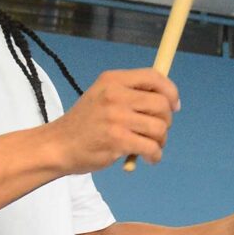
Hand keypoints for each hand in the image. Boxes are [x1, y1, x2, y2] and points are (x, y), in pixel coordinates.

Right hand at [52, 67, 177, 170]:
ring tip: (149, 146)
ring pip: (160, 128)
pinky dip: (155, 156)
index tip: (174, 106)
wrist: (59, 145)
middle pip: (162, 104)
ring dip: (161, 141)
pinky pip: (152, 148)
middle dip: (166, 121)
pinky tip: (147, 158)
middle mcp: (115, 95)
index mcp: (112, 80)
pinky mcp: (118, 140)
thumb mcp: (103, 96)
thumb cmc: (85, 123)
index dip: (170, 91)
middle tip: (156, 131)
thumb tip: (167, 101)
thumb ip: (131, 94)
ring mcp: (117, 118)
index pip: (153, 77)